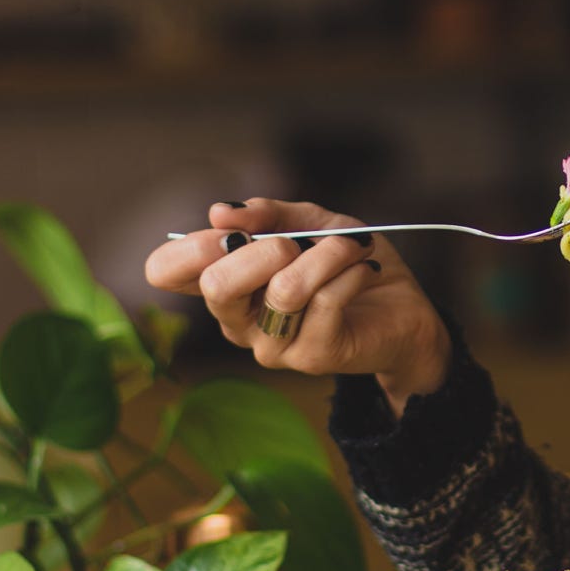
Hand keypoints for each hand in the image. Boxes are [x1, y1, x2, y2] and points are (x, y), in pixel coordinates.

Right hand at [144, 200, 451, 415]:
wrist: (404, 310)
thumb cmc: (347, 264)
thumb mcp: (310, 223)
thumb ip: (268, 213)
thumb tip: (220, 212)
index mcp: (225, 285)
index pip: (165, 272)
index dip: (190, 245)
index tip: (231, 228)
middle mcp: (237, 321)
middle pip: (216, 286)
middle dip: (263, 248)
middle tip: (297, 241)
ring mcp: (272, 346)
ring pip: (284, 290)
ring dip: (327, 254)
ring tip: (353, 245)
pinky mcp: (312, 357)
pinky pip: (326, 301)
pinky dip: (351, 271)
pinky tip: (365, 268)